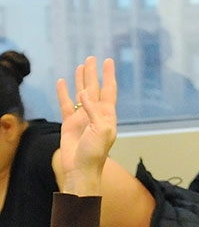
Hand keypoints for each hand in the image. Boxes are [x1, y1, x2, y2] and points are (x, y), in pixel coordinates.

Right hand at [55, 56, 116, 195]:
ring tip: (80, 65)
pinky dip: (63, 92)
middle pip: (94, 88)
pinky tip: (62, 82)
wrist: (81, 168)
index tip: (109, 61)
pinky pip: (66, 103)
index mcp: (107, 115)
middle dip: (94, 73)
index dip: (109, 75)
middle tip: (92, 58)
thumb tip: (84, 93)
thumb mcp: (101, 131)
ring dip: (81, 79)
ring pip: (80, 93)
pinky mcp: (69, 123)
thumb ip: (94, 111)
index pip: (109, 90)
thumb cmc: (95, 153)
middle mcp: (96, 113)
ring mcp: (82, 117)